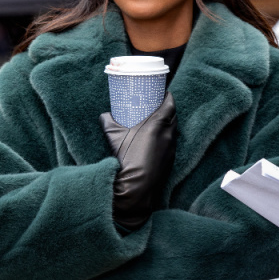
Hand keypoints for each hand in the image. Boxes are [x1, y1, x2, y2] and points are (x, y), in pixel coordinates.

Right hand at [100, 93, 176, 230]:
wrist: (136, 187)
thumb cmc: (127, 159)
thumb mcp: (114, 137)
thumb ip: (109, 122)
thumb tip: (104, 115)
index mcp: (158, 124)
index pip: (170, 105)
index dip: (168, 97)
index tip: (163, 93)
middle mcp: (168, 134)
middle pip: (173, 116)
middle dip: (168, 109)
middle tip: (158, 105)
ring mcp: (171, 148)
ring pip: (173, 131)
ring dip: (168, 124)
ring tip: (157, 121)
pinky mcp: (170, 160)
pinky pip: (171, 143)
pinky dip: (166, 138)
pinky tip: (156, 141)